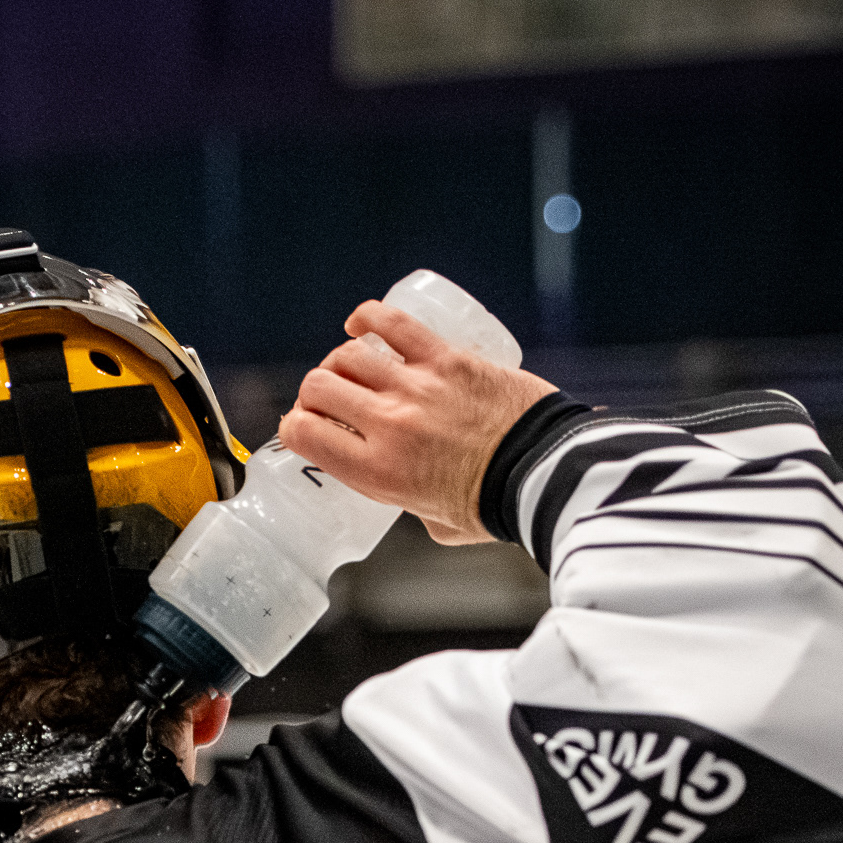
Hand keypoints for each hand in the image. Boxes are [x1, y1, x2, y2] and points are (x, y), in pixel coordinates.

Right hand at [278, 301, 556, 544]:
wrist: (547, 474)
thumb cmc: (498, 507)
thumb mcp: (438, 524)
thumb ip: (418, 507)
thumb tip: (419, 498)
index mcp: (378, 473)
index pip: (304, 435)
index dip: (294, 427)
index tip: (304, 427)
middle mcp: (387, 426)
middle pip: (318, 387)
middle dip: (313, 393)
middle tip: (326, 399)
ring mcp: (415, 387)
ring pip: (347, 356)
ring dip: (339, 361)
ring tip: (349, 369)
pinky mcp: (446, 358)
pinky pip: (392, 324)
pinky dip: (368, 318)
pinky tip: (360, 323)